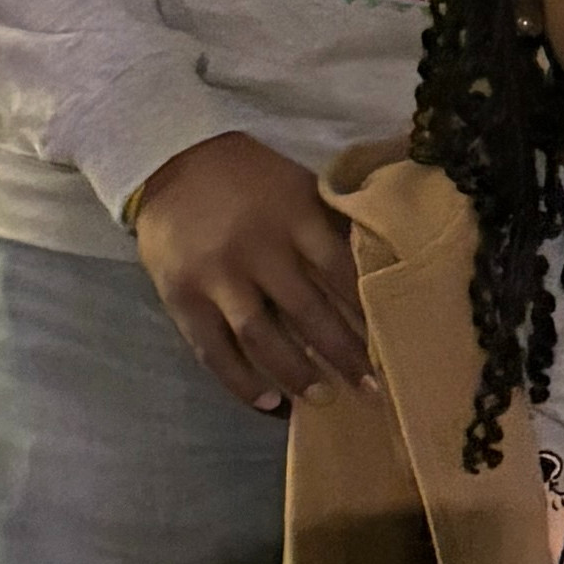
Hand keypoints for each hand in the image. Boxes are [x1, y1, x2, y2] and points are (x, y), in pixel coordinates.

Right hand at [130, 129, 372, 409]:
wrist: (170, 162)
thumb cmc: (249, 178)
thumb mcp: (299, 187)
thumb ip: (330, 226)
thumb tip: (380, 271)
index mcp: (294, 216)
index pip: (341, 271)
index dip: (368, 310)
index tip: (393, 342)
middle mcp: (256, 248)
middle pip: (307, 311)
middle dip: (343, 354)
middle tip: (371, 388)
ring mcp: (216, 276)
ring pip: (261, 337)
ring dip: (295, 373)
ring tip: (324, 399)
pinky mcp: (181, 297)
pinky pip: (213, 349)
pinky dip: (241, 380)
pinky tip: (268, 401)